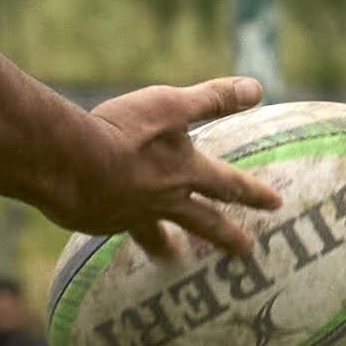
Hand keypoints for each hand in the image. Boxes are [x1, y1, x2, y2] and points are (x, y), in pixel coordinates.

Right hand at [52, 74, 274, 254]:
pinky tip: (107, 221)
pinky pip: (114, 226)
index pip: (228, 185)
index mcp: (184, 172)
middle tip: (246, 252)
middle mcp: (163, 200)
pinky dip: (117, 225)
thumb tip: (257, 87)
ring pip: (154, 234)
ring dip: (165, 246)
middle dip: (225, 236)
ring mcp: (131, 215)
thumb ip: (212, 99)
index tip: (276, 204)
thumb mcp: (171, 105)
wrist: (68, 163)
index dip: (253, 193)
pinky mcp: (99, 220)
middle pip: (202, 222)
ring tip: (169, 258)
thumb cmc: (123, 131)